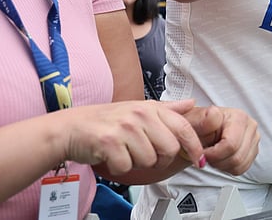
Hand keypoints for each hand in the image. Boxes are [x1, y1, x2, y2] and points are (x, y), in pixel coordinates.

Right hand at [61, 99, 204, 175]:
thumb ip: (167, 109)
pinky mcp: (109, 143)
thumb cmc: (106, 121)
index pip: (183, 128)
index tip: (199, 159)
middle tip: (145, 154)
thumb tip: (191, 103)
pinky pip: (126, 167)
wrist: (71, 128)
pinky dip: (120, 168)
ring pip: (149, 160)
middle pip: (169, 149)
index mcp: (150, 107)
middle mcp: (139, 115)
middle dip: (160, 159)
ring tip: (125, 152)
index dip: (195, 146)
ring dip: (137, 163)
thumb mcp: (139, 108)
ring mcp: (124, 128)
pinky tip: (112, 157)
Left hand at [183, 106, 260, 175]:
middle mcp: (250, 126)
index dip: (212, 154)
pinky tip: (220, 157)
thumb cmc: (196, 126)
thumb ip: (202, 119)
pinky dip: (228, 168)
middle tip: (205, 154)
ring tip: (212, 155)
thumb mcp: (193, 121)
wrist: (199, 129)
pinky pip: (242, 168)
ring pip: (240, 165)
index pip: (230, 145)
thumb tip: (213, 113)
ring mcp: (254, 139)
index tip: (201, 151)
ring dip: (222, 165)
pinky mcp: (253, 151)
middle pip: (236, 158)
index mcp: (239, 117)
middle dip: (217, 161)